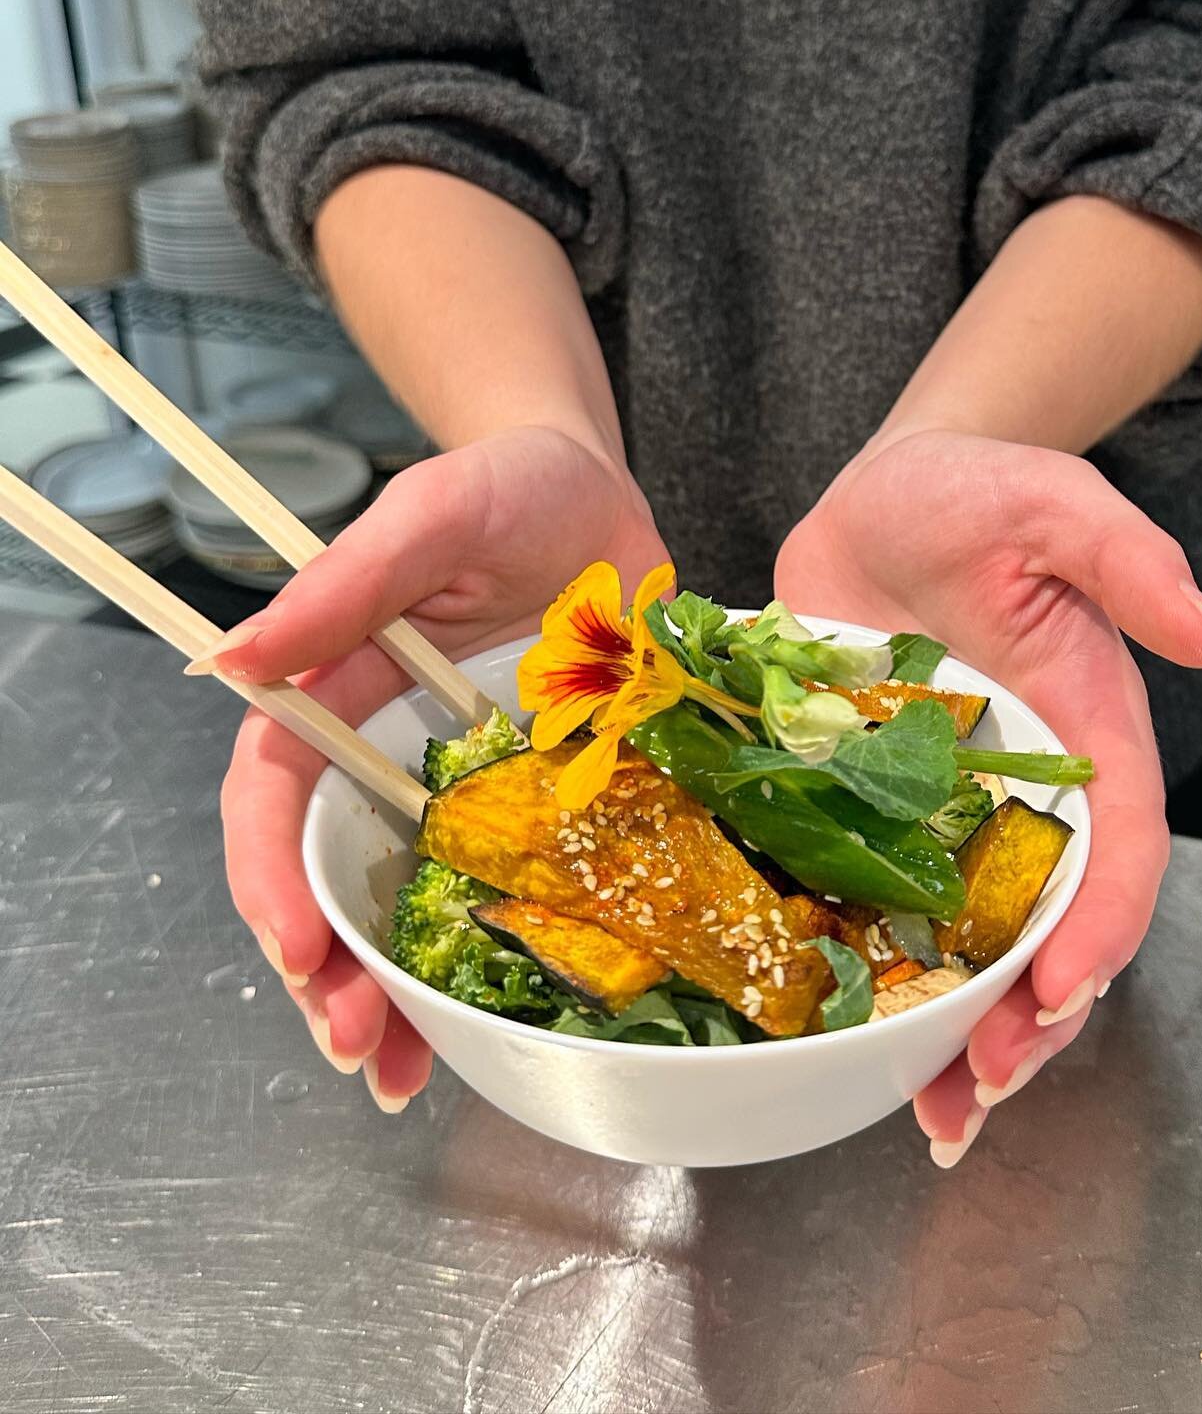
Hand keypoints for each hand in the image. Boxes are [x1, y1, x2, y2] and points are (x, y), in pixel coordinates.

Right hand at [210, 427, 667, 1111]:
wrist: (602, 495)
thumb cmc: (512, 486)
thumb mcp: (436, 513)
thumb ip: (350, 582)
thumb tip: (239, 658)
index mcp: (347, 687)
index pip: (281, 789)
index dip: (272, 872)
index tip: (291, 946)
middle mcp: (396, 752)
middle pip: (335, 873)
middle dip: (328, 969)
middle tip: (352, 1043)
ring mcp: (469, 787)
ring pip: (412, 907)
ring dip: (398, 997)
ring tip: (397, 1076)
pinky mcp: (542, 805)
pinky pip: (508, 895)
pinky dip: (493, 967)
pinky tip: (484, 1034)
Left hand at [775, 428, 1201, 1164]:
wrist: (881, 495)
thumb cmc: (974, 493)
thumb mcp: (1051, 506)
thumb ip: (1125, 562)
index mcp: (1089, 732)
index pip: (1117, 848)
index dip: (1100, 926)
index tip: (1060, 989)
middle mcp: (1029, 789)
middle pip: (1052, 925)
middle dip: (1029, 1015)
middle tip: (983, 1084)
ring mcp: (948, 809)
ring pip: (974, 942)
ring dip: (960, 1034)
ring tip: (936, 1115)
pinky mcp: (874, 808)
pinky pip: (882, 908)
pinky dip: (878, 980)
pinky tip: (857, 1050)